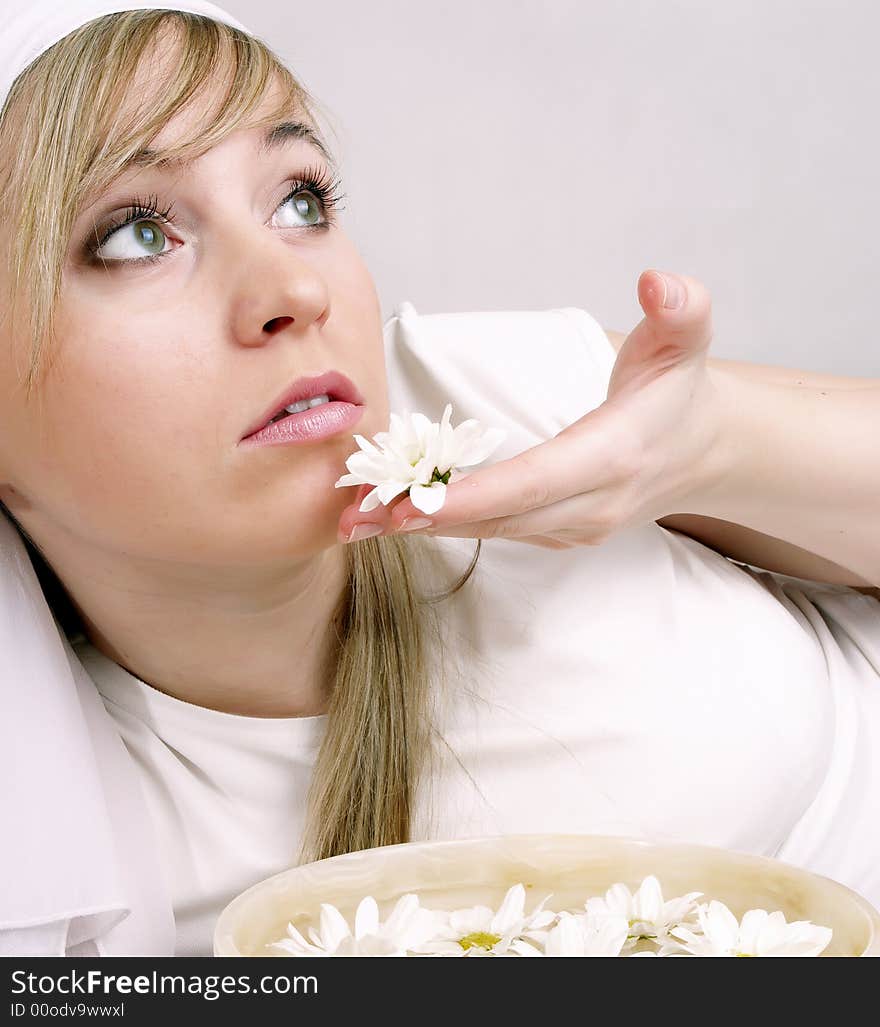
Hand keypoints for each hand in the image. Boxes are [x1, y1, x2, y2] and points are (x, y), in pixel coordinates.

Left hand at [338, 270, 730, 547]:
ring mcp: (573, 527)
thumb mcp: (688, 339)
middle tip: (353, 517)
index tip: (412, 505)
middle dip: (424, 519)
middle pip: (500, 516)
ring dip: (422, 527)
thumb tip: (657, 282)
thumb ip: (681, 308)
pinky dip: (444, 525)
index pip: (536, 481)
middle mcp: (591, 504)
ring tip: (356, 520)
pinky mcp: (557, 534)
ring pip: (491, 530)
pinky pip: (496, 530)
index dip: (473, 496)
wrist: (698, 452)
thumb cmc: (677, 391)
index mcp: (614, 456)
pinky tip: (396, 516)